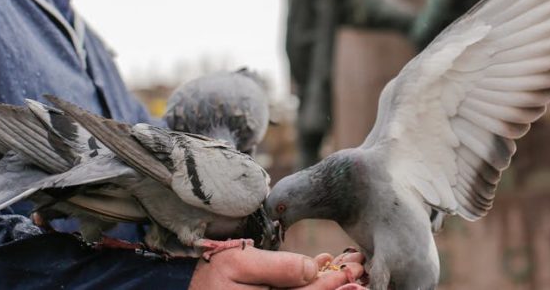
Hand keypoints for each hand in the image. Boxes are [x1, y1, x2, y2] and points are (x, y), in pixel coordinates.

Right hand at [188, 246, 365, 289]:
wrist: (191, 287)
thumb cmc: (212, 272)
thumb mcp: (239, 262)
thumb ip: (277, 267)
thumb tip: (310, 269)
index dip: (331, 284)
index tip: (351, 271)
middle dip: (336, 288)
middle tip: (358, 273)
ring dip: (328, 289)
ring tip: (350, 279)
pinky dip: (308, 286)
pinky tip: (318, 275)